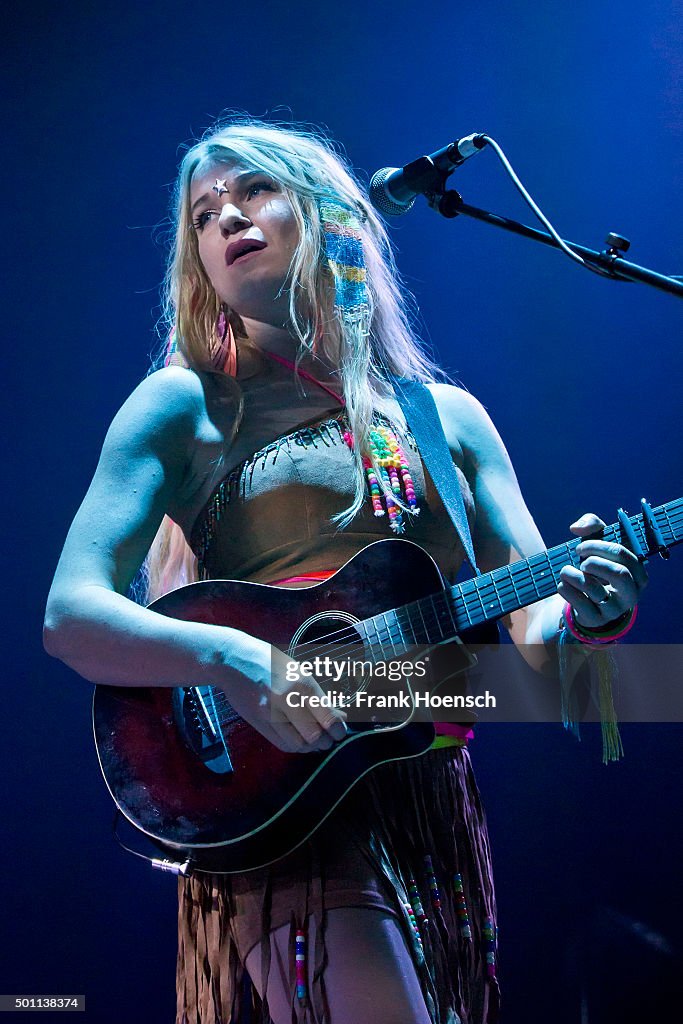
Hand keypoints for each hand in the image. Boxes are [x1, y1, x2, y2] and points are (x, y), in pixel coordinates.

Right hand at [218, 641, 347, 754]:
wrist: (232, 660)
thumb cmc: (269, 662)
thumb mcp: (299, 672)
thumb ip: (320, 696)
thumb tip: (341, 717)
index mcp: (302, 682)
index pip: (328, 718)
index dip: (339, 730)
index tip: (340, 730)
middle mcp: (287, 699)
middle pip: (315, 736)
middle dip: (326, 740)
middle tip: (330, 736)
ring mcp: (270, 713)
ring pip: (299, 744)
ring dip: (310, 746)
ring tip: (314, 737)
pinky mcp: (258, 723)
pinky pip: (283, 744)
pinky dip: (295, 746)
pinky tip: (299, 738)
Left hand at [557, 513, 647, 628]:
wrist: (588, 603)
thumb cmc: (597, 567)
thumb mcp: (600, 544)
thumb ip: (593, 525)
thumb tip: (576, 528)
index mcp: (638, 574)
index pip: (623, 555)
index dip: (598, 546)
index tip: (581, 547)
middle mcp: (631, 594)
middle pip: (619, 573)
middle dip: (593, 562)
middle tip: (581, 562)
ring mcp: (614, 609)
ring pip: (593, 588)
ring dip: (572, 574)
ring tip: (566, 572)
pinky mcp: (596, 619)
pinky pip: (578, 602)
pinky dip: (565, 588)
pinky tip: (563, 584)